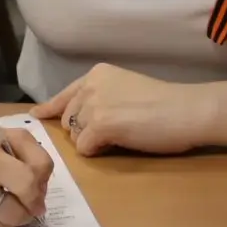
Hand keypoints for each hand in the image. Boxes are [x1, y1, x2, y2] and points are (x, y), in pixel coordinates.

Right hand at [0, 125, 52, 226]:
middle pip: (16, 213)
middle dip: (27, 211)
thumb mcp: (11, 138)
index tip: (37, 194)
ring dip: (11, 219)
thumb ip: (38, 160)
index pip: (26, 183)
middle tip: (24, 203)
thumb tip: (39, 203)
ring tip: (4, 203)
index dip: (38, 192)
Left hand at [34, 64, 210, 156]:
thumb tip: (81, 120)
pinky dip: (98, 151)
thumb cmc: (166, 104)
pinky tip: (118, 145)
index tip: (37, 115)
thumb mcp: (126, 90)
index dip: (51, 108)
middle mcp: (90, 85)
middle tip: (108, 135)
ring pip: (75, 135)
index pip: (65, 94)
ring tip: (120, 137)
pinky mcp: (101, 124)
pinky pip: (85, 148)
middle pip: (68, 118)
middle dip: (82, 130)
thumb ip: (102, 98)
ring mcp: (94, 104)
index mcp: (97, 74)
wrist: (188, 110)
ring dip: (92, 142)